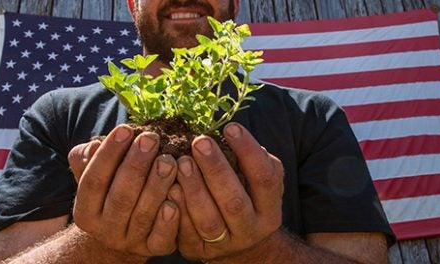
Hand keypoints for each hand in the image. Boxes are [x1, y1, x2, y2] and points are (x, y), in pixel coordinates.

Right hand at [68, 125, 179, 257]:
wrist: (125, 234)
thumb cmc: (111, 191)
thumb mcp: (95, 175)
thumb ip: (88, 160)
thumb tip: (93, 146)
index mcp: (85, 212)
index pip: (93, 180)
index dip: (109, 154)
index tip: (125, 129)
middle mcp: (105, 230)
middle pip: (120, 197)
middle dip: (136, 165)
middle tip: (151, 138)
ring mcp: (130, 242)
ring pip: (143, 215)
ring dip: (156, 185)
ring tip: (169, 159)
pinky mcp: (154, 249)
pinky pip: (161, 237)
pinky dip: (169, 218)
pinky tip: (177, 193)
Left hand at [169, 122, 283, 261]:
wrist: (238, 246)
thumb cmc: (245, 198)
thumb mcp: (257, 183)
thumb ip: (250, 161)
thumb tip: (232, 131)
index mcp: (269, 210)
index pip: (265, 179)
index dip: (249, 152)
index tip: (231, 127)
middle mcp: (251, 231)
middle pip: (234, 201)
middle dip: (216, 169)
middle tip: (200, 142)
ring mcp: (225, 245)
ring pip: (208, 220)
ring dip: (194, 189)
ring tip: (182, 162)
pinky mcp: (199, 251)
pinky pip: (186, 232)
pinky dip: (177, 209)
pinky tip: (170, 187)